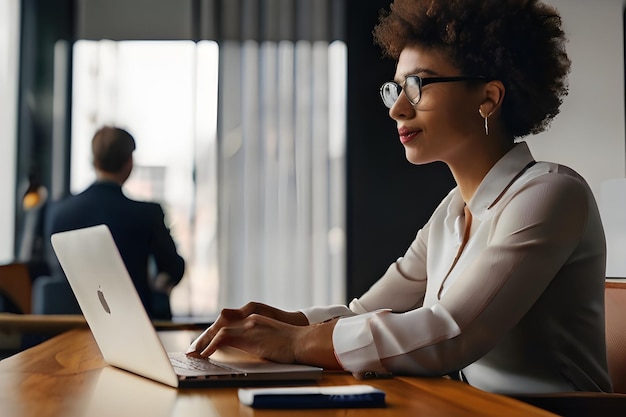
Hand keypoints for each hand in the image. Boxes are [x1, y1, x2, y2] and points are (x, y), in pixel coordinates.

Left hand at [186, 302, 305, 358]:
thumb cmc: (293, 343)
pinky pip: (223, 337)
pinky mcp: (249, 333)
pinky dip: (211, 345)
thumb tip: (250, 346)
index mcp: (255, 316)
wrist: (304, 340)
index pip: (228, 321)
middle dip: (204, 336)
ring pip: (218, 328)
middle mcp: (250, 316)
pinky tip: (205, 354)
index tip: (204, 343)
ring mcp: (249, 323)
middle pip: (220, 323)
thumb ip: (257, 336)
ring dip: (203, 341)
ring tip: (195, 353)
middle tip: (193, 349)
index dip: (214, 332)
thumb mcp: (271, 335)